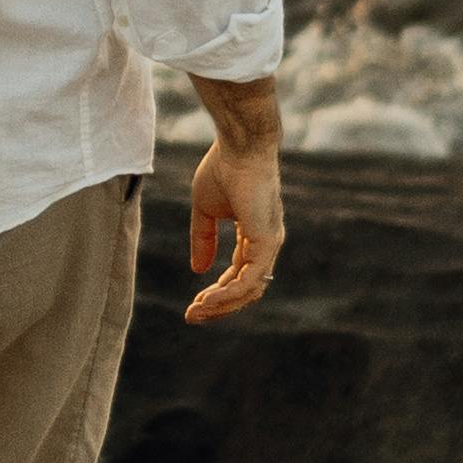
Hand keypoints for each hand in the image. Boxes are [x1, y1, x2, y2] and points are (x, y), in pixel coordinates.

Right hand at [184, 84, 284, 323]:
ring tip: (197, 311)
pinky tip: (208, 299)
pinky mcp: (267, 241)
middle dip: (219, 306)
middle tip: (193, 316)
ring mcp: (270, 244)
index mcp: (254, 234)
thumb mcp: (205, 210)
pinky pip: (249, 279)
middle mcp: (266, 243)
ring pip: (249, 289)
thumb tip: (198, 270)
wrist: (239, 146)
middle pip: (246, 289)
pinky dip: (229, 293)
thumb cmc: (223, 168)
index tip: (193, 305)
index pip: (238, 274)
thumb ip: (203, 239)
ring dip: (222, 304)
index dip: (216, 291)